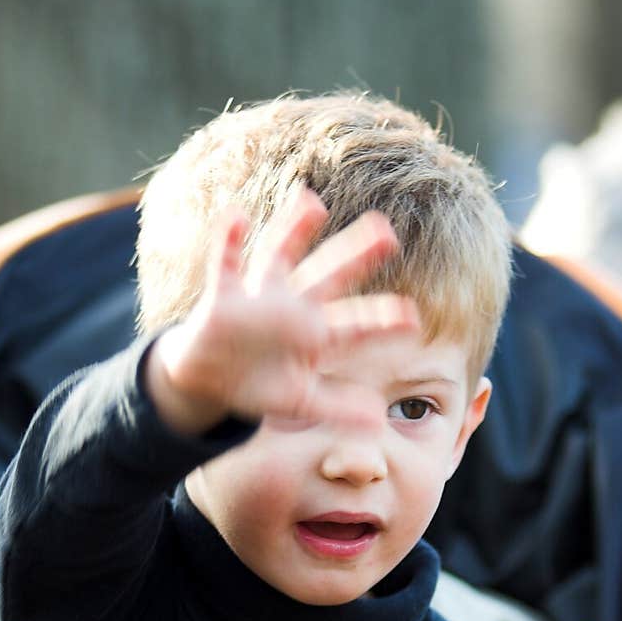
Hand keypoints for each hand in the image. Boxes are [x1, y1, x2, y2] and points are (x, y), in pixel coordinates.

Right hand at [146, 187, 419, 435]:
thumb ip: (337, 407)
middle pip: (329, 275)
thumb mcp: (300, 401)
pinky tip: (237, 216)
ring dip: (293, 230)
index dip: (380, 322)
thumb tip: (378, 418)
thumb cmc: (260, 383)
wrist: (210, 379)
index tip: (411, 319)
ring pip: (279, 256)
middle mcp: (293, 307)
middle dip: (355, 256)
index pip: (354, 325)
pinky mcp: (224, 297)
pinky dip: (229, 241)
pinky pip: (226, 263)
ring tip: (311, 203)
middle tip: (387, 233)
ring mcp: (260, 297)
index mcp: (315, 334)